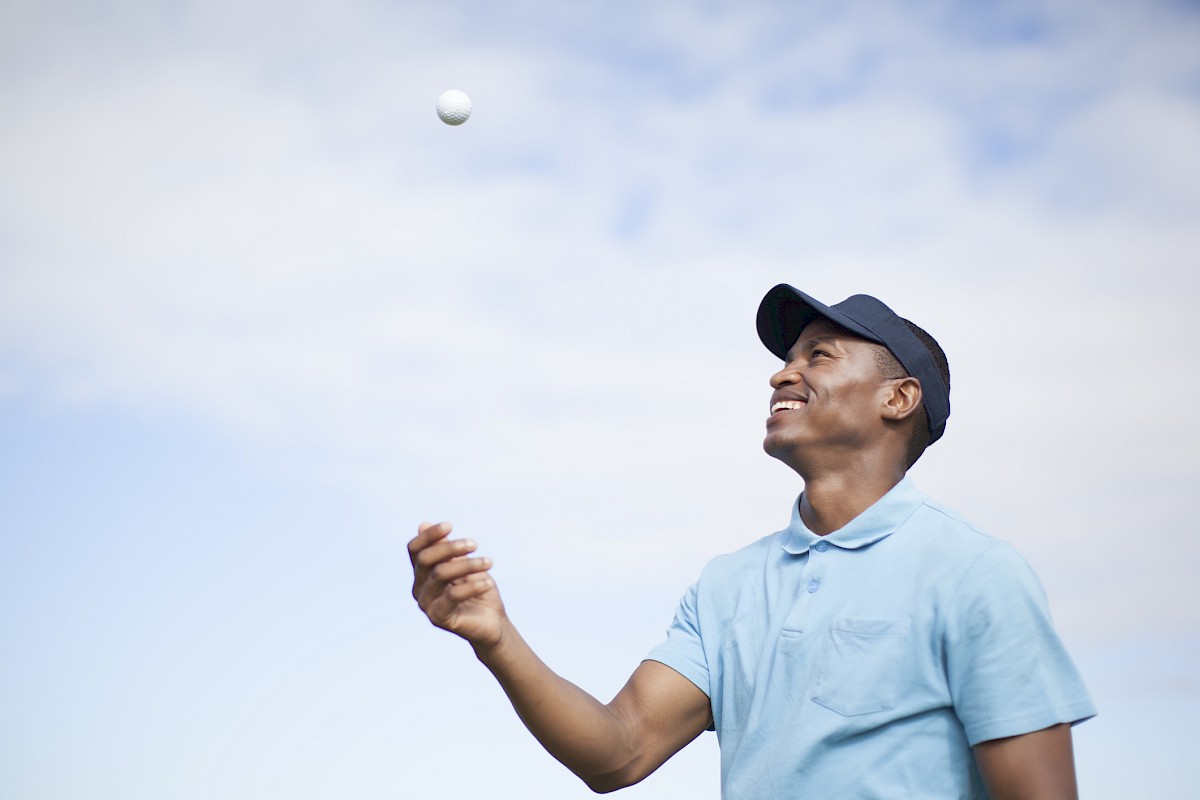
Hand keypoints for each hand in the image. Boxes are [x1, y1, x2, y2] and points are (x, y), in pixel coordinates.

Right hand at [408, 521, 505, 648]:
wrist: (492, 622)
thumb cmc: (477, 589)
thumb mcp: (464, 564)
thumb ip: (445, 549)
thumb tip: (422, 524)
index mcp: (422, 573)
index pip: (415, 550)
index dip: (428, 535)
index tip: (449, 526)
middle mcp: (419, 588)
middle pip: (425, 559)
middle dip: (450, 547)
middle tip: (475, 544)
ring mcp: (426, 604)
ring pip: (440, 574)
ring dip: (467, 564)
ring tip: (489, 562)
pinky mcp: (438, 618)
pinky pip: (452, 596)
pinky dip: (472, 585)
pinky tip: (487, 582)